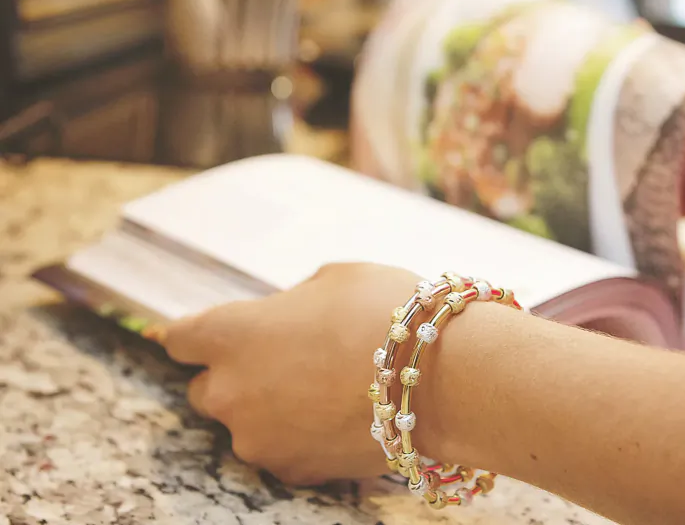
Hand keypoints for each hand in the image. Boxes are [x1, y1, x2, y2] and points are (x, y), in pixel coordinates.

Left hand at [161, 263, 438, 484]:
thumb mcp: (330, 280)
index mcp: (230, 334)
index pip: (178, 339)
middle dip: (232, 376)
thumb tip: (284, 320)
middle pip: (205, 390)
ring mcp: (260, 439)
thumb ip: (289, 303)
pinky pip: (282, 450)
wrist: (439, 377)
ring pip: (245, 425)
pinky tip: (337, 415)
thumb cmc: (382, 313)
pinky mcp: (295, 471)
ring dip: (267, 408)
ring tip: (320, 389)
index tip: (188, 337)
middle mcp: (231, 392)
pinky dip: (299, 435)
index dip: (187, 335)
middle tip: (278, 360)